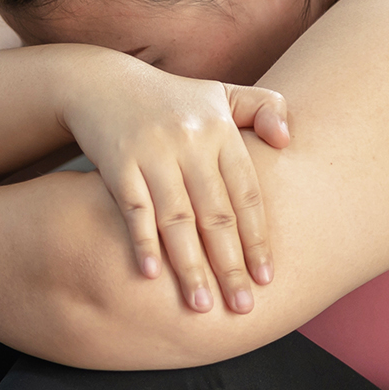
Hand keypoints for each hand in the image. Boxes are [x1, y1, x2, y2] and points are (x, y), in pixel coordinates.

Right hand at [59, 55, 290, 314]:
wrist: (100, 82)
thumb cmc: (170, 99)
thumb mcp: (220, 93)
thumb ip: (263, 108)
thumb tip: (288, 141)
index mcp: (220, 130)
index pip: (247, 194)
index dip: (257, 238)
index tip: (266, 278)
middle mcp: (190, 141)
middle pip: (216, 215)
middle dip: (230, 265)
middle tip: (241, 307)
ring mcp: (153, 152)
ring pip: (178, 219)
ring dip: (190, 266)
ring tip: (201, 305)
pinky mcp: (118, 162)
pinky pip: (134, 210)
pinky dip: (143, 242)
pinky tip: (151, 275)